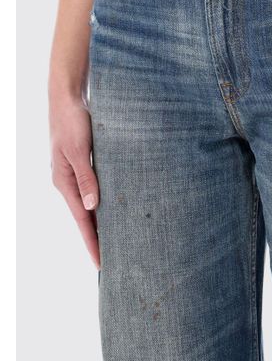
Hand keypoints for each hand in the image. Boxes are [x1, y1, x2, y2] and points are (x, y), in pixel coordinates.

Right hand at [49, 94, 99, 268]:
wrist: (68, 96)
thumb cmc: (72, 120)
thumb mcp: (80, 150)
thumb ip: (87, 178)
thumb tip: (93, 207)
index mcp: (64, 182)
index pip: (82, 220)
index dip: (93, 242)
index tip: (101, 264)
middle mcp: (69, 181)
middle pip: (87, 216)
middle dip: (98, 238)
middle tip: (114, 259)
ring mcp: (77, 172)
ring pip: (92, 203)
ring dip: (103, 220)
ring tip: (118, 240)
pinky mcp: (86, 163)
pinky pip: (97, 188)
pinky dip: (105, 201)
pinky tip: (116, 207)